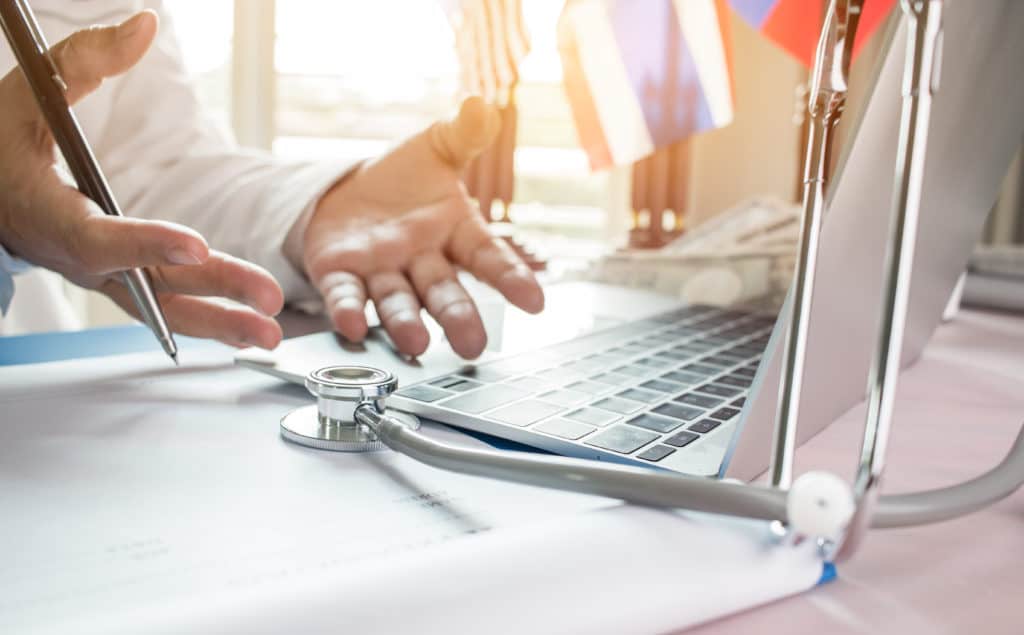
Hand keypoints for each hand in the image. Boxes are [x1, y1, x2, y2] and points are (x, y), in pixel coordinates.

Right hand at [0, 12, 282, 347]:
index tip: (197, 246)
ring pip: (162, 309)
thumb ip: (87, 58)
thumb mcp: (31, 92)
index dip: (146, 244)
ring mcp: (102, 278)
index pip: (100, 237)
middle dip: (212, 295)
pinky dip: (209, 320)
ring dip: (220, 323)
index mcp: (48, 213)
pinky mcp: (121, 283)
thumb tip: (143, 25)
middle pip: (150, 285)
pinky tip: (251, 328)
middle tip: (266, 304)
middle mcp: (79, 258)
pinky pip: (166, 308)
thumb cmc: (3, 143)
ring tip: (270, 334)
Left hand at [303, 98, 543, 358]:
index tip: (535, 302)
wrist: (345, 192)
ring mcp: (382, 270)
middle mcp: (423, 259)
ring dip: (407, 322)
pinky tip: (353, 326)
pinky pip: (346, 294)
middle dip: (459, 317)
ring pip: (398, 300)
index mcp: (454, 231)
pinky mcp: (341, 272)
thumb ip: (462, 134)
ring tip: (417, 342)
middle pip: (444, 291)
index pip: (488, 256)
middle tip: (474, 344)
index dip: (511, 278)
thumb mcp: (434, 148)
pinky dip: (349, 309)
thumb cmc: (402, 179)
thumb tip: (483, 105)